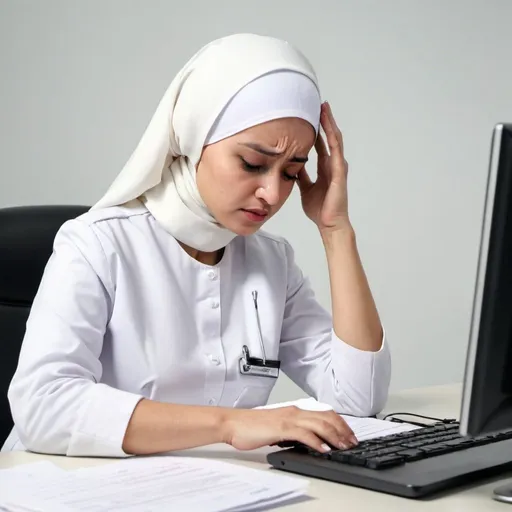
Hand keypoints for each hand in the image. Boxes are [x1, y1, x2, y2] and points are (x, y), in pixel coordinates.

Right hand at [221, 406, 357, 452]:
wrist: (233, 423)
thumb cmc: (251, 426)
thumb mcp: (278, 427)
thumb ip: (293, 430)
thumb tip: (308, 440)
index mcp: (294, 410)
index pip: (324, 413)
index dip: (340, 423)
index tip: (349, 434)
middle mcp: (294, 412)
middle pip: (326, 417)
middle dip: (343, 430)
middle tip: (353, 442)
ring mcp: (288, 419)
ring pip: (319, 424)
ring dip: (334, 436)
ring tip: (344, 447)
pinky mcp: (281, 428)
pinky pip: (304, 434)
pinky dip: (317, 442)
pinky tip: (324, 450)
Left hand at [297, 102, 349, 231]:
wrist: (328, 223)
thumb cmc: (319, 209)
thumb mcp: (305, 188)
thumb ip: (301, 176)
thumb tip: (291, 165)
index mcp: (324, 168)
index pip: (320, 144)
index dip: (315, 131)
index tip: (308, 117)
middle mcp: (332, 164)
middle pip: (329, 137)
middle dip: (324, 121)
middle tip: (318, 104)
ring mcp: (337, 167)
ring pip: (334, 140)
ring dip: (330, 124)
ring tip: (325, 108)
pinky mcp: (339, 172)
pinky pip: (336, 151)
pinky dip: (332, 138)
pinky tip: (329, 126)